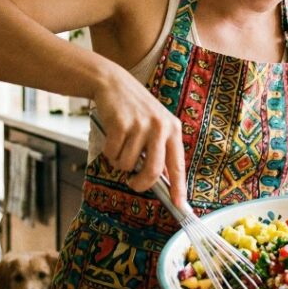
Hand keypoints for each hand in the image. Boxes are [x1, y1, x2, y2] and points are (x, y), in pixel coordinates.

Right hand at [93, 70, 186, 207]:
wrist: (112, 82)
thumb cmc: (133, 109)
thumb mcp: (154, 124)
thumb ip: (159, 149)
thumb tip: (160, 182)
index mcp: (173, 129)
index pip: (178, 165)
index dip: (179, 187)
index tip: (179, 205)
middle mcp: (160, 127)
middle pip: (153, 172)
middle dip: (140, 184)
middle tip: (132, 183)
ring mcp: (141, 125)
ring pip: (128, 165)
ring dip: (119, 162)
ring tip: (119, 145)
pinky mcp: (121, 124)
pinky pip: (112, 154)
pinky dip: (108, 152)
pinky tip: (111, 137)